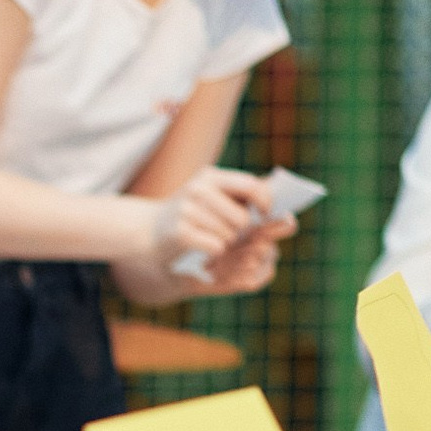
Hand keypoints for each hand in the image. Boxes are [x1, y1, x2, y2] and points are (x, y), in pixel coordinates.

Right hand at [149, 168, 286, 284]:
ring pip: (230, 235)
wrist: (145, 231)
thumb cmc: (188, 216)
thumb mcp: (212, 198)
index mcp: (210, 177)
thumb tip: (285, 215)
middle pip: (242, 218)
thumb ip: (244, 198)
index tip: (266, 215)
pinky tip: (202, 250)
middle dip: (240, 232)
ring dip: (225, 244)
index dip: (265, 202)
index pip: (251, 186)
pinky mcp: (180, 233)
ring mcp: (187, 211)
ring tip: (210, 240)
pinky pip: (216, 247)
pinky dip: (214, 253)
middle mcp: (198, 189)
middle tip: (227, 234)